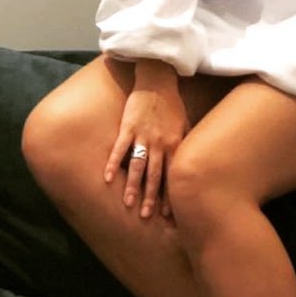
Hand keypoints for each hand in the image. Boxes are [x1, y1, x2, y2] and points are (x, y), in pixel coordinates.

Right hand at [104, 60, 187, 218]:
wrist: (157, 81)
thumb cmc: (172, 104)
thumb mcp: (184, 124)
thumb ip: (184, 144)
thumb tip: (188, 164)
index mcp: (174, 144)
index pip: (172, 174)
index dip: (170, 194)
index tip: (168, 213)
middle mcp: (159, 143)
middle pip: (154, 175)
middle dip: (150, 197)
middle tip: (146, 216)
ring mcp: (142, 135)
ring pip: (137, 166)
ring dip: (132, 185)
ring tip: (127, 203)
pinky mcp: (128, 127)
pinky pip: (119, 148)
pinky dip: (112, 163)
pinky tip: (107, 178)